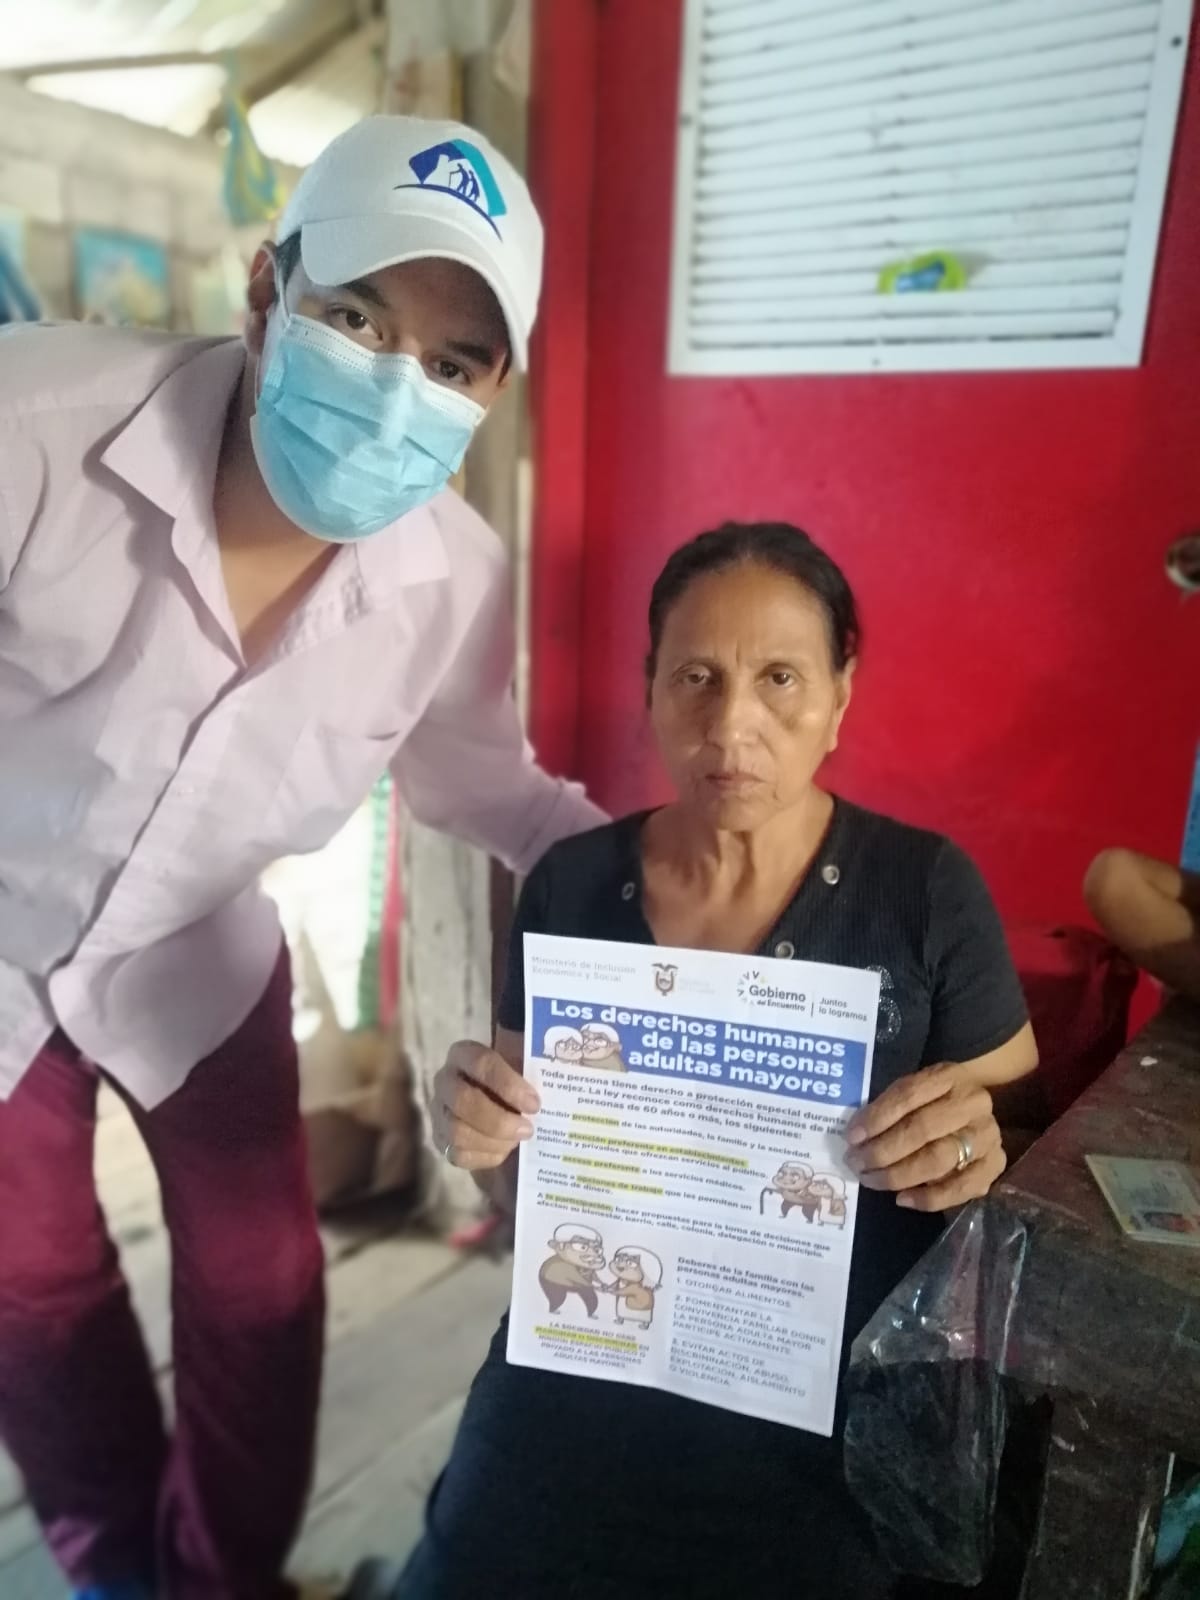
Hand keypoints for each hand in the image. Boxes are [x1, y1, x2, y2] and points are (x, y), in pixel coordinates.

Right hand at [430, 1040, 539, 1171]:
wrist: (496, 1102)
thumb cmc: (514, 1083)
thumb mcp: (523, 1069)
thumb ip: (535, 1071)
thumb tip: (565, 1075)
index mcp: (465, 1054)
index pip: (481, 1064)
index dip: (508, 1085)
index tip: (535, 1103)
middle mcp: (444, 1080)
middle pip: (464, 1101)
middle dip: (499, 1121)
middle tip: (528, 1129)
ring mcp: (438, 1111)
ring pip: (458, 1132)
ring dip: (494, 1140)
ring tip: (517, 1141)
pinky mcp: (440, 1139)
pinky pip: (458, 1154)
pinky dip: (485, 1156)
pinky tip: (503, 1150)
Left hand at [844, 1063, 1005, 1211]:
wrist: (973, 1113)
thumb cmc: (931, 1103)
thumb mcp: (912, 1092)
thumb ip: (887, 1108)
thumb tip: (856, 1137)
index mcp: (949, 1076)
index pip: (908, 1095)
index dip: (877, 1118)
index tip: (851, 1137)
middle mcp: (974, 1104)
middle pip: (922, 1129)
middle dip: (882, 1151)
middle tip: (856, 1163)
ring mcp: (988, 1136)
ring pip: (939, 1160)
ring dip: (898, 1175)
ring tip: (872, 1180)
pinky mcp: (995, 1166)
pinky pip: (962, 1188)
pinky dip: (929, 1198)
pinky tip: (902, 1199)